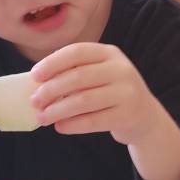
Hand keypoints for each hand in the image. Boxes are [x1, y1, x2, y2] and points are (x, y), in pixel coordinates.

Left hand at [30, 43, 160, 145]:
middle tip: (34, 101)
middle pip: (78, 77)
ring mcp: (127, 92)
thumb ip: (75, 73)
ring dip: (57, 110)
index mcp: (109, 53)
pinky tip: (59, 127)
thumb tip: (37, 84)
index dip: (53, 63)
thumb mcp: (99, 74)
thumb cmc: (111, 93)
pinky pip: (93, 120)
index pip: (77, 52)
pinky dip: (72, 124)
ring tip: (41, 117)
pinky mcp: (128, 115)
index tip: (34, 75)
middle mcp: (121, 69)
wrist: (145, 117)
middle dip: (51, 90)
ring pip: (83, 100)